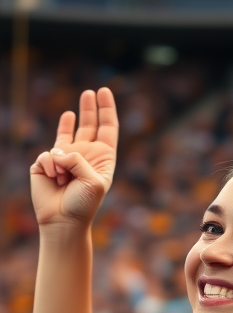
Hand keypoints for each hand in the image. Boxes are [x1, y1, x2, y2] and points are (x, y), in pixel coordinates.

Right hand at [30, 88, 117, 227]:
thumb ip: (79, 160)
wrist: (62, 221)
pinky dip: (51, 166)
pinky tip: (53, 178)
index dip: (106, 109)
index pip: (107, 128)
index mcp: (102, 158)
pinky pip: (47, 155)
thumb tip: (59, 153)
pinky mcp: (45, 164)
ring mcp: (65, 158)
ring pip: (64, 136)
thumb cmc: (83, 205)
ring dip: (64, 154)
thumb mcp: (93, 182)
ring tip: (64, 175)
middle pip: (88, 125)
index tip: (104, 91)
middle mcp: (84, 155)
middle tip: (89, 92)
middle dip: (88, 108)